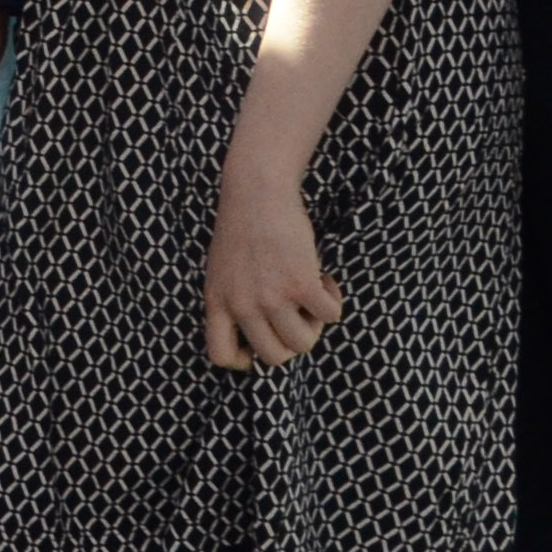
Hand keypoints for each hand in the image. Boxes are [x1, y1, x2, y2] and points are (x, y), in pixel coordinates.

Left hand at [203, 168, 346, 370]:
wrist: (256, 192)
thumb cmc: (242, 229)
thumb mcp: (222, 271)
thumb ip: (235, 303)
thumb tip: (262, 335)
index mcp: (217, 303)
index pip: (220, 356)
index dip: (244, 360)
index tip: (261, 341)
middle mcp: (241, 305)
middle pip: (273, 358)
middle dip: (291, 343)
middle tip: (296, 316)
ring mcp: (271, 297)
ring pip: (304, 344)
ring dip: (316, 325)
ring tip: (311, 298)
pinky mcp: (300, 284)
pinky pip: (330, 316)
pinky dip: (334, 302)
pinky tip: (326, 280)